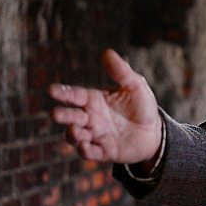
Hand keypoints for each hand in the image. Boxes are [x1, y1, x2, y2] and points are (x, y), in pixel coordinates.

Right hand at [48, 49, 162, 164]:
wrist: (154, 131)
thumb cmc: (141, 106)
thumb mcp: (134, 86)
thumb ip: (121, 71)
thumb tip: (106, 52)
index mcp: (94, 100)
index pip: (74, 95)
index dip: (63, 93)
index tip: (51, 90)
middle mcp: (91, 118)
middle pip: (71, 116)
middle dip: (63, 116)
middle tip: (56, 114)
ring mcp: (95, 136)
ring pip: (75, 136)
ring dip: (72, 134)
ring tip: (75, 129)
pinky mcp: (104, 151)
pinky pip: (90, 153)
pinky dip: (85, 150)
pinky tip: (85, 145)